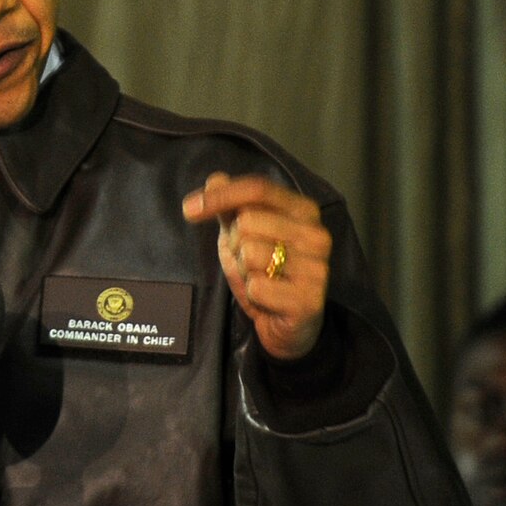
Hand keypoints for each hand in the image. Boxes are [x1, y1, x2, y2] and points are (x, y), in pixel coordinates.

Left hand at [181, 171, 331, 359]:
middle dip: (236, 246)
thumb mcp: (242, 236)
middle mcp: (316, 235)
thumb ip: (230, 207)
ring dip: (244, 272)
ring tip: (261, 281)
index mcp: (304, 211)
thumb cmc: (266, 274)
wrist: (287, 325)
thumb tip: (215, 179)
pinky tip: (267, 300)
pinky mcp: (309, 299)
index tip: (189, 209)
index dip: (220, 196)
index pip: (257, 189)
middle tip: (250, 264)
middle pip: (248, 222)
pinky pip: (257, 286)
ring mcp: (317, 267)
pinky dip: (253, 295)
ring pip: (250, 253)